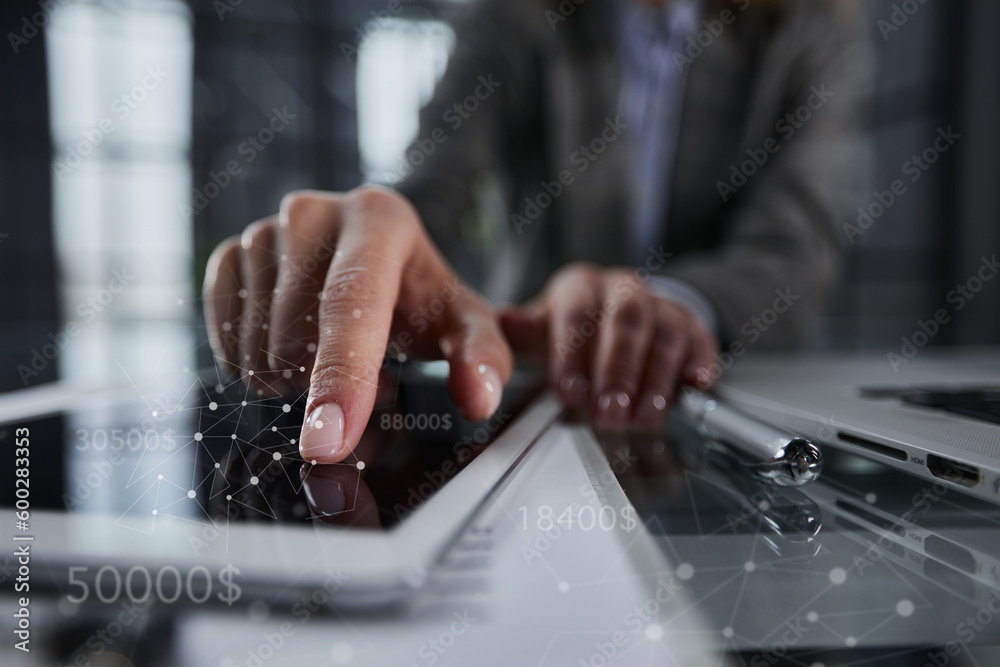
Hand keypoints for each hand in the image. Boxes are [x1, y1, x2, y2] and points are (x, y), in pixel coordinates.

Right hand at [203, 187, 511, 463]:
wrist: (376, 260)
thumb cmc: (420, 299)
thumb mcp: (463, 323)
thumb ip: (482, 357)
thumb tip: (478, 398)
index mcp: (378, 219)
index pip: (351, 305)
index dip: (340, 378)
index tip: (328, 443)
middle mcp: (313, 212)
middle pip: (296, 336)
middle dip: (325, 383)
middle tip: (365, 371)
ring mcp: (263, 230)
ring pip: (255, 344)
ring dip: (291, 376)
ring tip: (329, 354)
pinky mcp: (229, 254)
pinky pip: (224, 337)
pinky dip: (255, 362)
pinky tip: (291, 348)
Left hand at [499, 263, 717, 429]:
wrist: (618, 321)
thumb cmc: (576, 333)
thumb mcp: (544, 332)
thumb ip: (524, 332)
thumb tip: (505, 321)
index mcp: (581, 287)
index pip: (577, 314)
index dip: (574, 354)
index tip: (570, 393)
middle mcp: (623, 290)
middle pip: (626, 322)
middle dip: (619, 370)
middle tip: (610, 412)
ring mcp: (661, 306)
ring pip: (665, 334)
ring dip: (656, 379)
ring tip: (645, 416)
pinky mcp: (692, 327)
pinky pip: (700, 340)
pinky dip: (699, 362)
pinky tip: (694, 384)